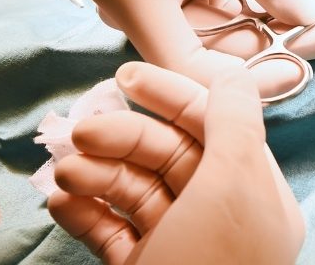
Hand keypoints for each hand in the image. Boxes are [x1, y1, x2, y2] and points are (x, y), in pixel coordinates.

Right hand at [48, 61, 302, 264]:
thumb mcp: (234, 186)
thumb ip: (233, 121)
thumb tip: (232, 70)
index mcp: (255, 194)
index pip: (215, 126)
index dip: (173, 95)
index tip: (125, 77)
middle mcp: (219, 216)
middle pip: (166, 153)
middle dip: (120, 138)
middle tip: (79, 132)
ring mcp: (176, 245)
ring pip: (132, 189)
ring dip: (93, 173)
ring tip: (64, 175)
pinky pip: (108, 230)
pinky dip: (82, 213)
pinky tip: (59, 203)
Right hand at [86, 0, 314, 91]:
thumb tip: (307, 21)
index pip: (185, 71)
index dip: (245, 80)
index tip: (309, 61)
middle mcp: (135, 4)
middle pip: (211, 60)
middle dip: (280, 50)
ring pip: (229, 39)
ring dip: (286, 29)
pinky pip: (233, 11)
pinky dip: (275, 5)